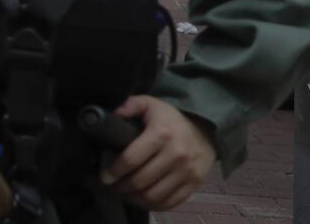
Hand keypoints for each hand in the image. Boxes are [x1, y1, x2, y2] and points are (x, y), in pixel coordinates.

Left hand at [104, 95, 216, 212]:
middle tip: (111, 186)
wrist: (205, 130)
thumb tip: (113, 115)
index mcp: (161, 134)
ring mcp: (187, 172)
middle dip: (121, 187)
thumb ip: (129, 105)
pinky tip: (141, 200)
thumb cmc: (170, 118)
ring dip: (135, 199)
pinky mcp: (195, 184)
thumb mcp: (150, 103)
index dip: (114, 171)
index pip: (131, 159)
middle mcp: (176, 155)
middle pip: (141, 180)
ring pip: (155, 196)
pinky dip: (153, 205)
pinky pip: (171, 202)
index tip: (104, 176)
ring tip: (124, 194)